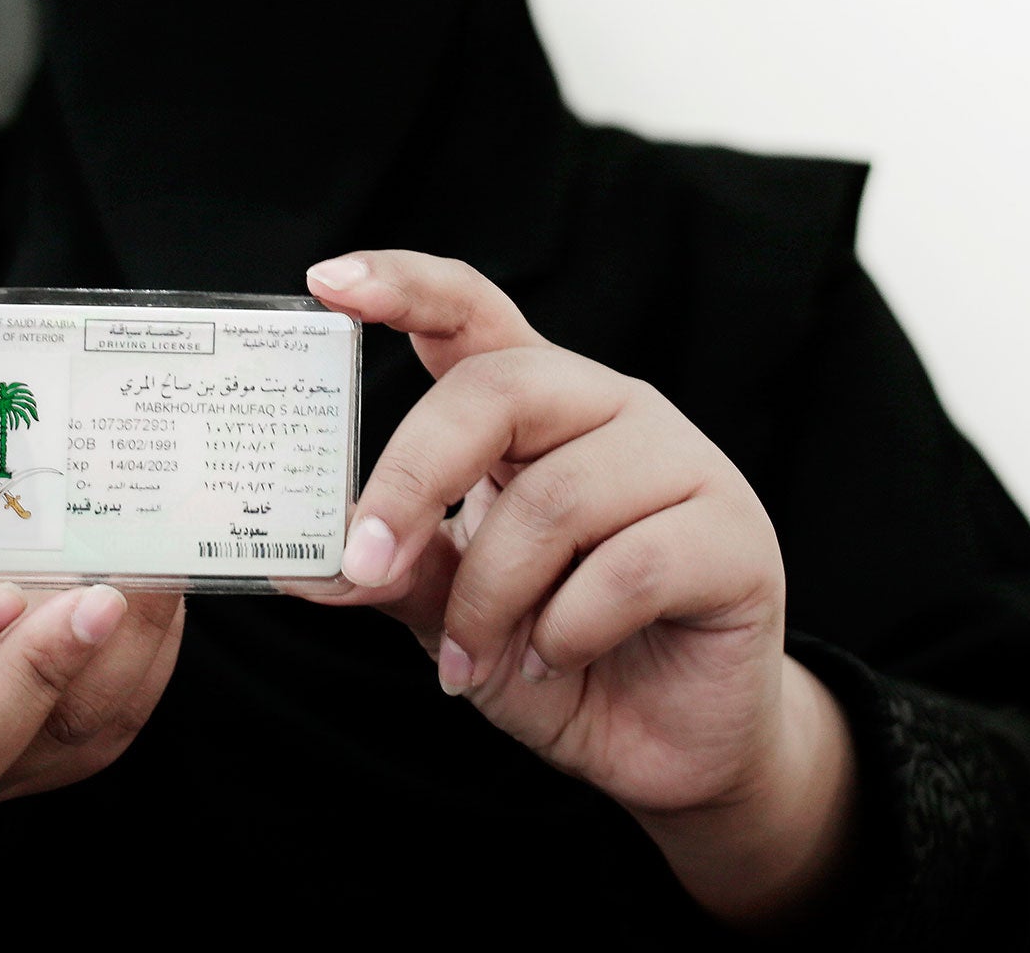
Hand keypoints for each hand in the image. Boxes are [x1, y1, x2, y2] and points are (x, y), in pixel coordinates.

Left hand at [291, 250, 856, 926]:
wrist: (661, 746)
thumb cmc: (551, 651)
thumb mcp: (449, 608)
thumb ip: (388, 568)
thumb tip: (296, 560)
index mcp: (533, 402)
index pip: (469, 309)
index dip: (401, 285)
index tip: (326, 283)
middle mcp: (607, 409)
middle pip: (497, 391)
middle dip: (412, 478)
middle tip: (364, 561)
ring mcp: (681, 463)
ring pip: (554, 501)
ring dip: (489, 599)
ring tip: (470, 661)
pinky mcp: (734, 537)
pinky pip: (629, 569)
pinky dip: (565, 632)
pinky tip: (552, 660)